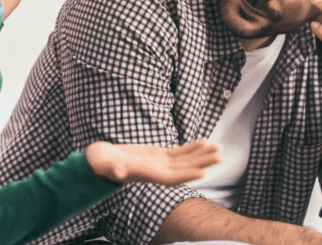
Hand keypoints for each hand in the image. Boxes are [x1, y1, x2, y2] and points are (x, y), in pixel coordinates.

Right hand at [84, 139, 221, 185]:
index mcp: (149, 176)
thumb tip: (119, 172)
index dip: (188, 175)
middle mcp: (158, 172)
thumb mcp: (107, 165)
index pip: (172, 178)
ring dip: (202, 155)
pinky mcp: (158, 155)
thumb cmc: (102, 164)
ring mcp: (160, 164)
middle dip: (202, 162)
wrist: (101, 161)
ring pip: (185, 160)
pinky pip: (179, 152)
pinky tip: (203, 142)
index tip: (204, 172)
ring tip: (219, 147)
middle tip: (220, 155)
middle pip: (185, 169)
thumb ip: (114, 168)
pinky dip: (191, 148)